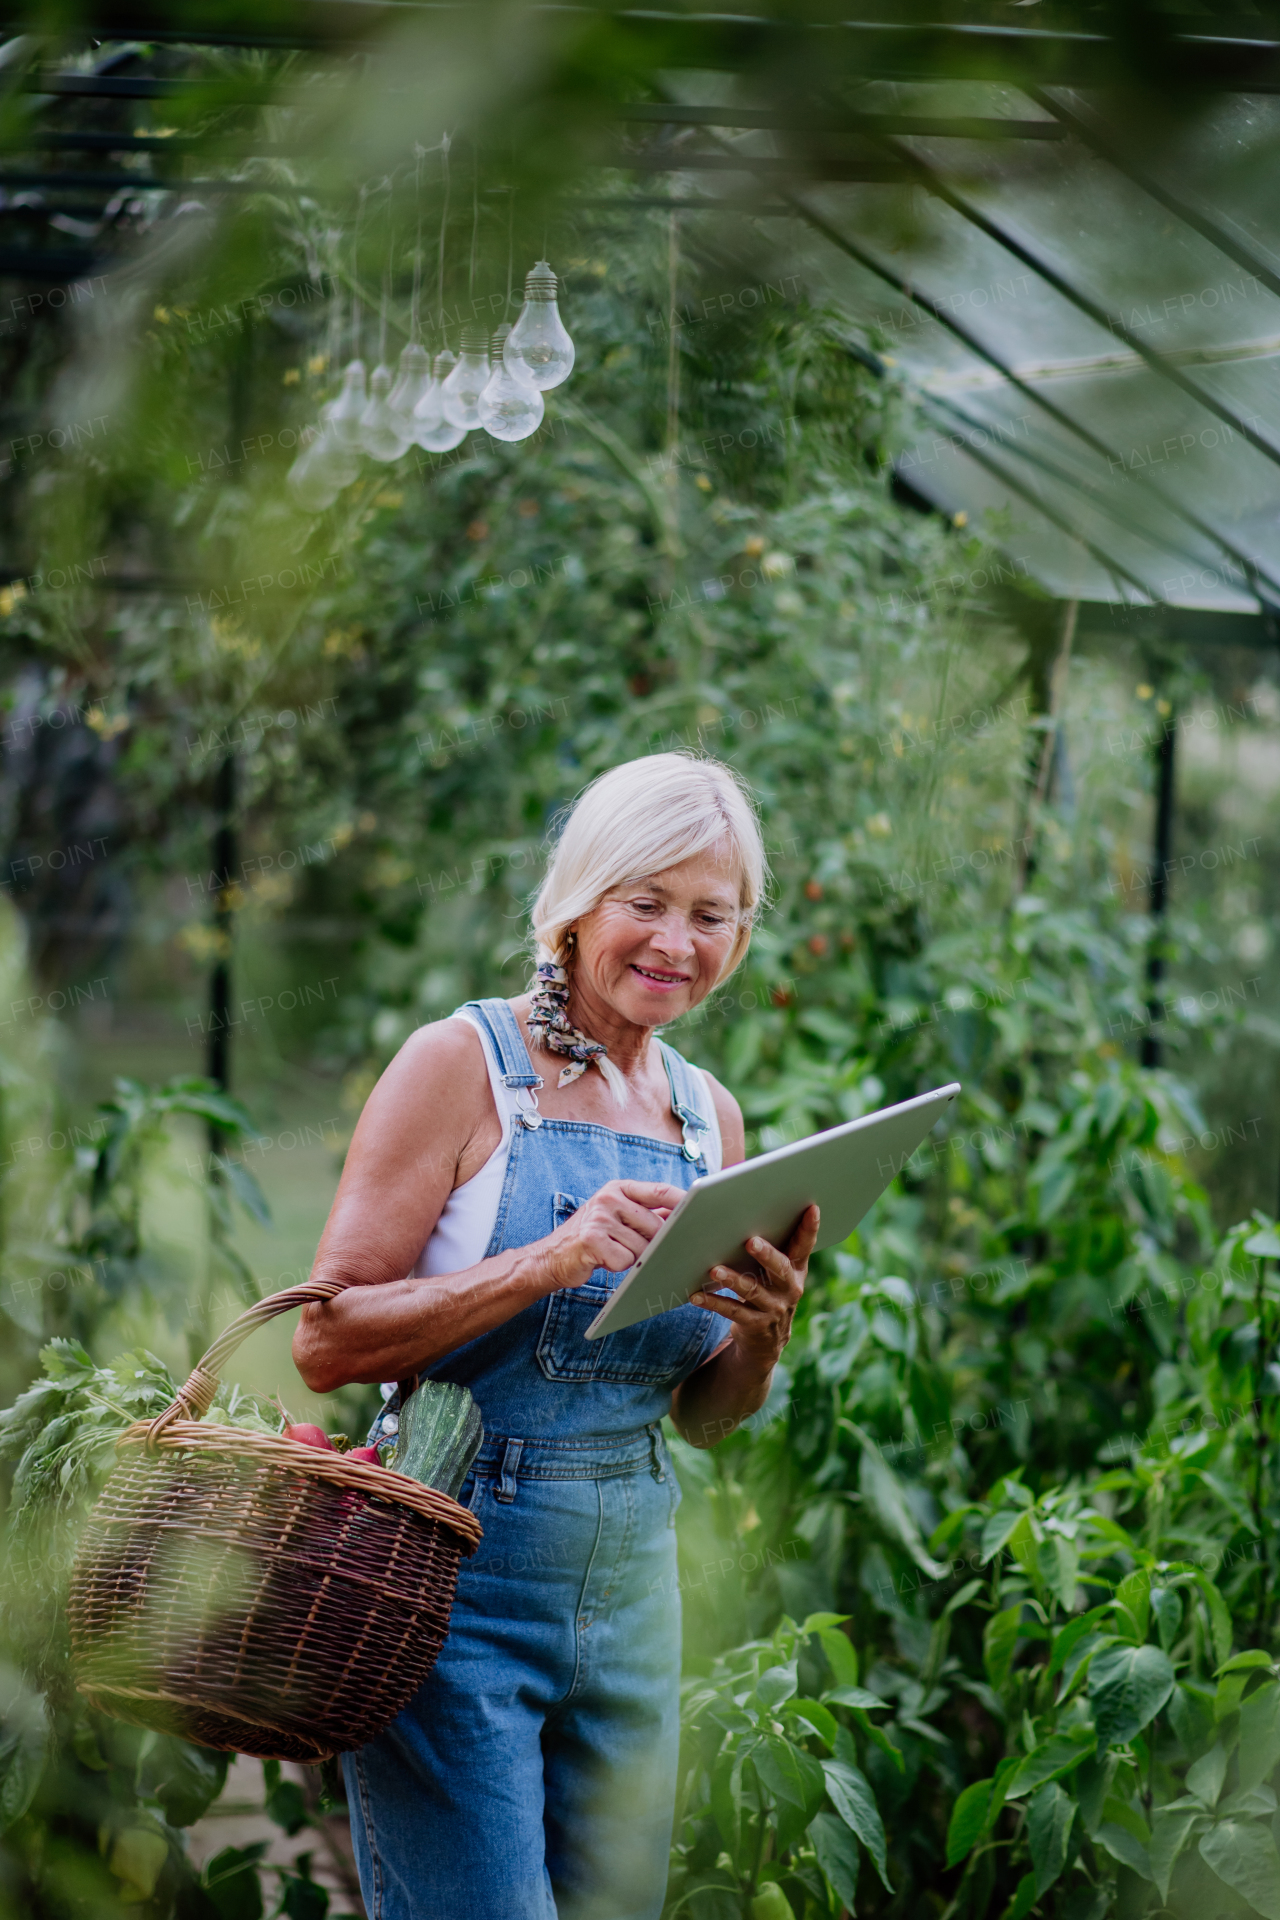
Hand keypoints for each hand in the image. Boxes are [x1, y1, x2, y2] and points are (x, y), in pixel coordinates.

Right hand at [541, 1180, 684, 1291]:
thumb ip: (645, 1212)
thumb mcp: (616, 1216)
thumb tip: (682, 1213)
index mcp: (618, 1188)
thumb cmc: (591, 1237)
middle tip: (638, 1250)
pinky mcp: (591, 1239)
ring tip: (613, 1252)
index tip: (703, 1208)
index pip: (659, 1191)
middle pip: (654, 1225)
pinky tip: (603, 1260)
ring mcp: (599, 1218)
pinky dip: (618, 1267)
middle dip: (653, 1244)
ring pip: (641, 1247)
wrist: (550, 1257)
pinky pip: (624, 1260)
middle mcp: (608, 1198)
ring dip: (633, 1258)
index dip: (683, 1200)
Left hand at [689, 1204, 818, 1374]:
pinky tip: (696, 1295)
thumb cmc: (764, 1287)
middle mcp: (790, 1288)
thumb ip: (766, 1240)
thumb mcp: (772, 1268)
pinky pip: (732, 1311)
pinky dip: (713, 1302)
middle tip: (750, 1241)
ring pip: (752, 1291)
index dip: (809, 1227)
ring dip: (733, 1279)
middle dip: (766, 1254)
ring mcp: (774, 1308)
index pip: (805, 1245)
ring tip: (715, 1268)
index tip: (811, 1207)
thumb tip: (738, 1194)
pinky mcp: (756, 1325)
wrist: (766, 1340)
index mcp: (796, 1268)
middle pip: (780, 1268)